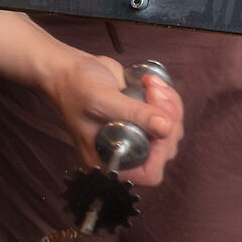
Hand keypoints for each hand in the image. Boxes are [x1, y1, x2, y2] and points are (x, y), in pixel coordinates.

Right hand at [39, 51, 185, 185]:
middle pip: (165, 149)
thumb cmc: (76, 88)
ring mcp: (137, 135)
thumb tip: (166, 127)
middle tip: (152, 92)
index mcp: (109, 160)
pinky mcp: (144, 118)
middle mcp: (125, 152)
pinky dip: (168, 97)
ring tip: (149, 84)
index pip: (149, 173)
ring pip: (171, 130)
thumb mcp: (102, 100)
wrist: (70, 68)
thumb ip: (134, 114)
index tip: (159, 121)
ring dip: (169, 104)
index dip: (161, 151)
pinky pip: (169, 115)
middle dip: (167, 118)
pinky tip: (149, 81)